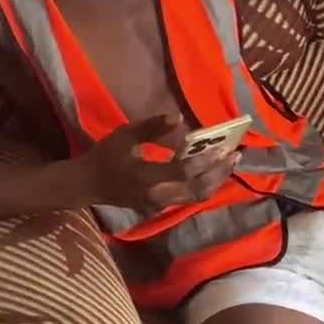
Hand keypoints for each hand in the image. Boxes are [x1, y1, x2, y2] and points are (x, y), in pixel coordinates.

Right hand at [80, 114, 240, 214]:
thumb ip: (152, 127)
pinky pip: (189, 198)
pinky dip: (205, 185)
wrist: (87, 185)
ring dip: (216, 180)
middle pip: (198, 189)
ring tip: (230, 163)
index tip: (223, 148)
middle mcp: (158, 196)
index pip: (183, 172)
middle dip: (219, 173)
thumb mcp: (125, 135)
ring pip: (196, 196)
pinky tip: (214, 171)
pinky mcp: (162, 207)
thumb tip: (178, 116)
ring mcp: (160, 205)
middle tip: (236, 155)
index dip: (205, 161)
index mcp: (147, 178)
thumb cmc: (105, 156)